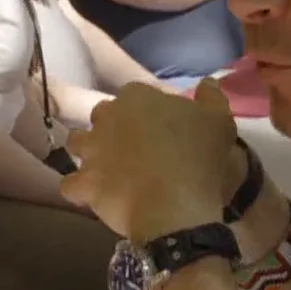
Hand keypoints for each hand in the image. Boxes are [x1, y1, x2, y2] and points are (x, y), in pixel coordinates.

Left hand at [61, 79, 240, 241]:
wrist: (175, 206)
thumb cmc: (199, 159)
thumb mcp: (219, 122)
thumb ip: (211, 98)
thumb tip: (208, 82)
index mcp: (136, 97)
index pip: (134, 95)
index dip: (144, 111)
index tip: (157, 127)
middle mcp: (106, 118)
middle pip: (101, 116)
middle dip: (112, 128)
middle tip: (133, 148)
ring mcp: (91, 150)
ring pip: (77, 144)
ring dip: (89, 152)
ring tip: (106, 168)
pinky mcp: (83, 182)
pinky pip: (71, 184)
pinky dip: (80, 189)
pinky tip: (94, 196)